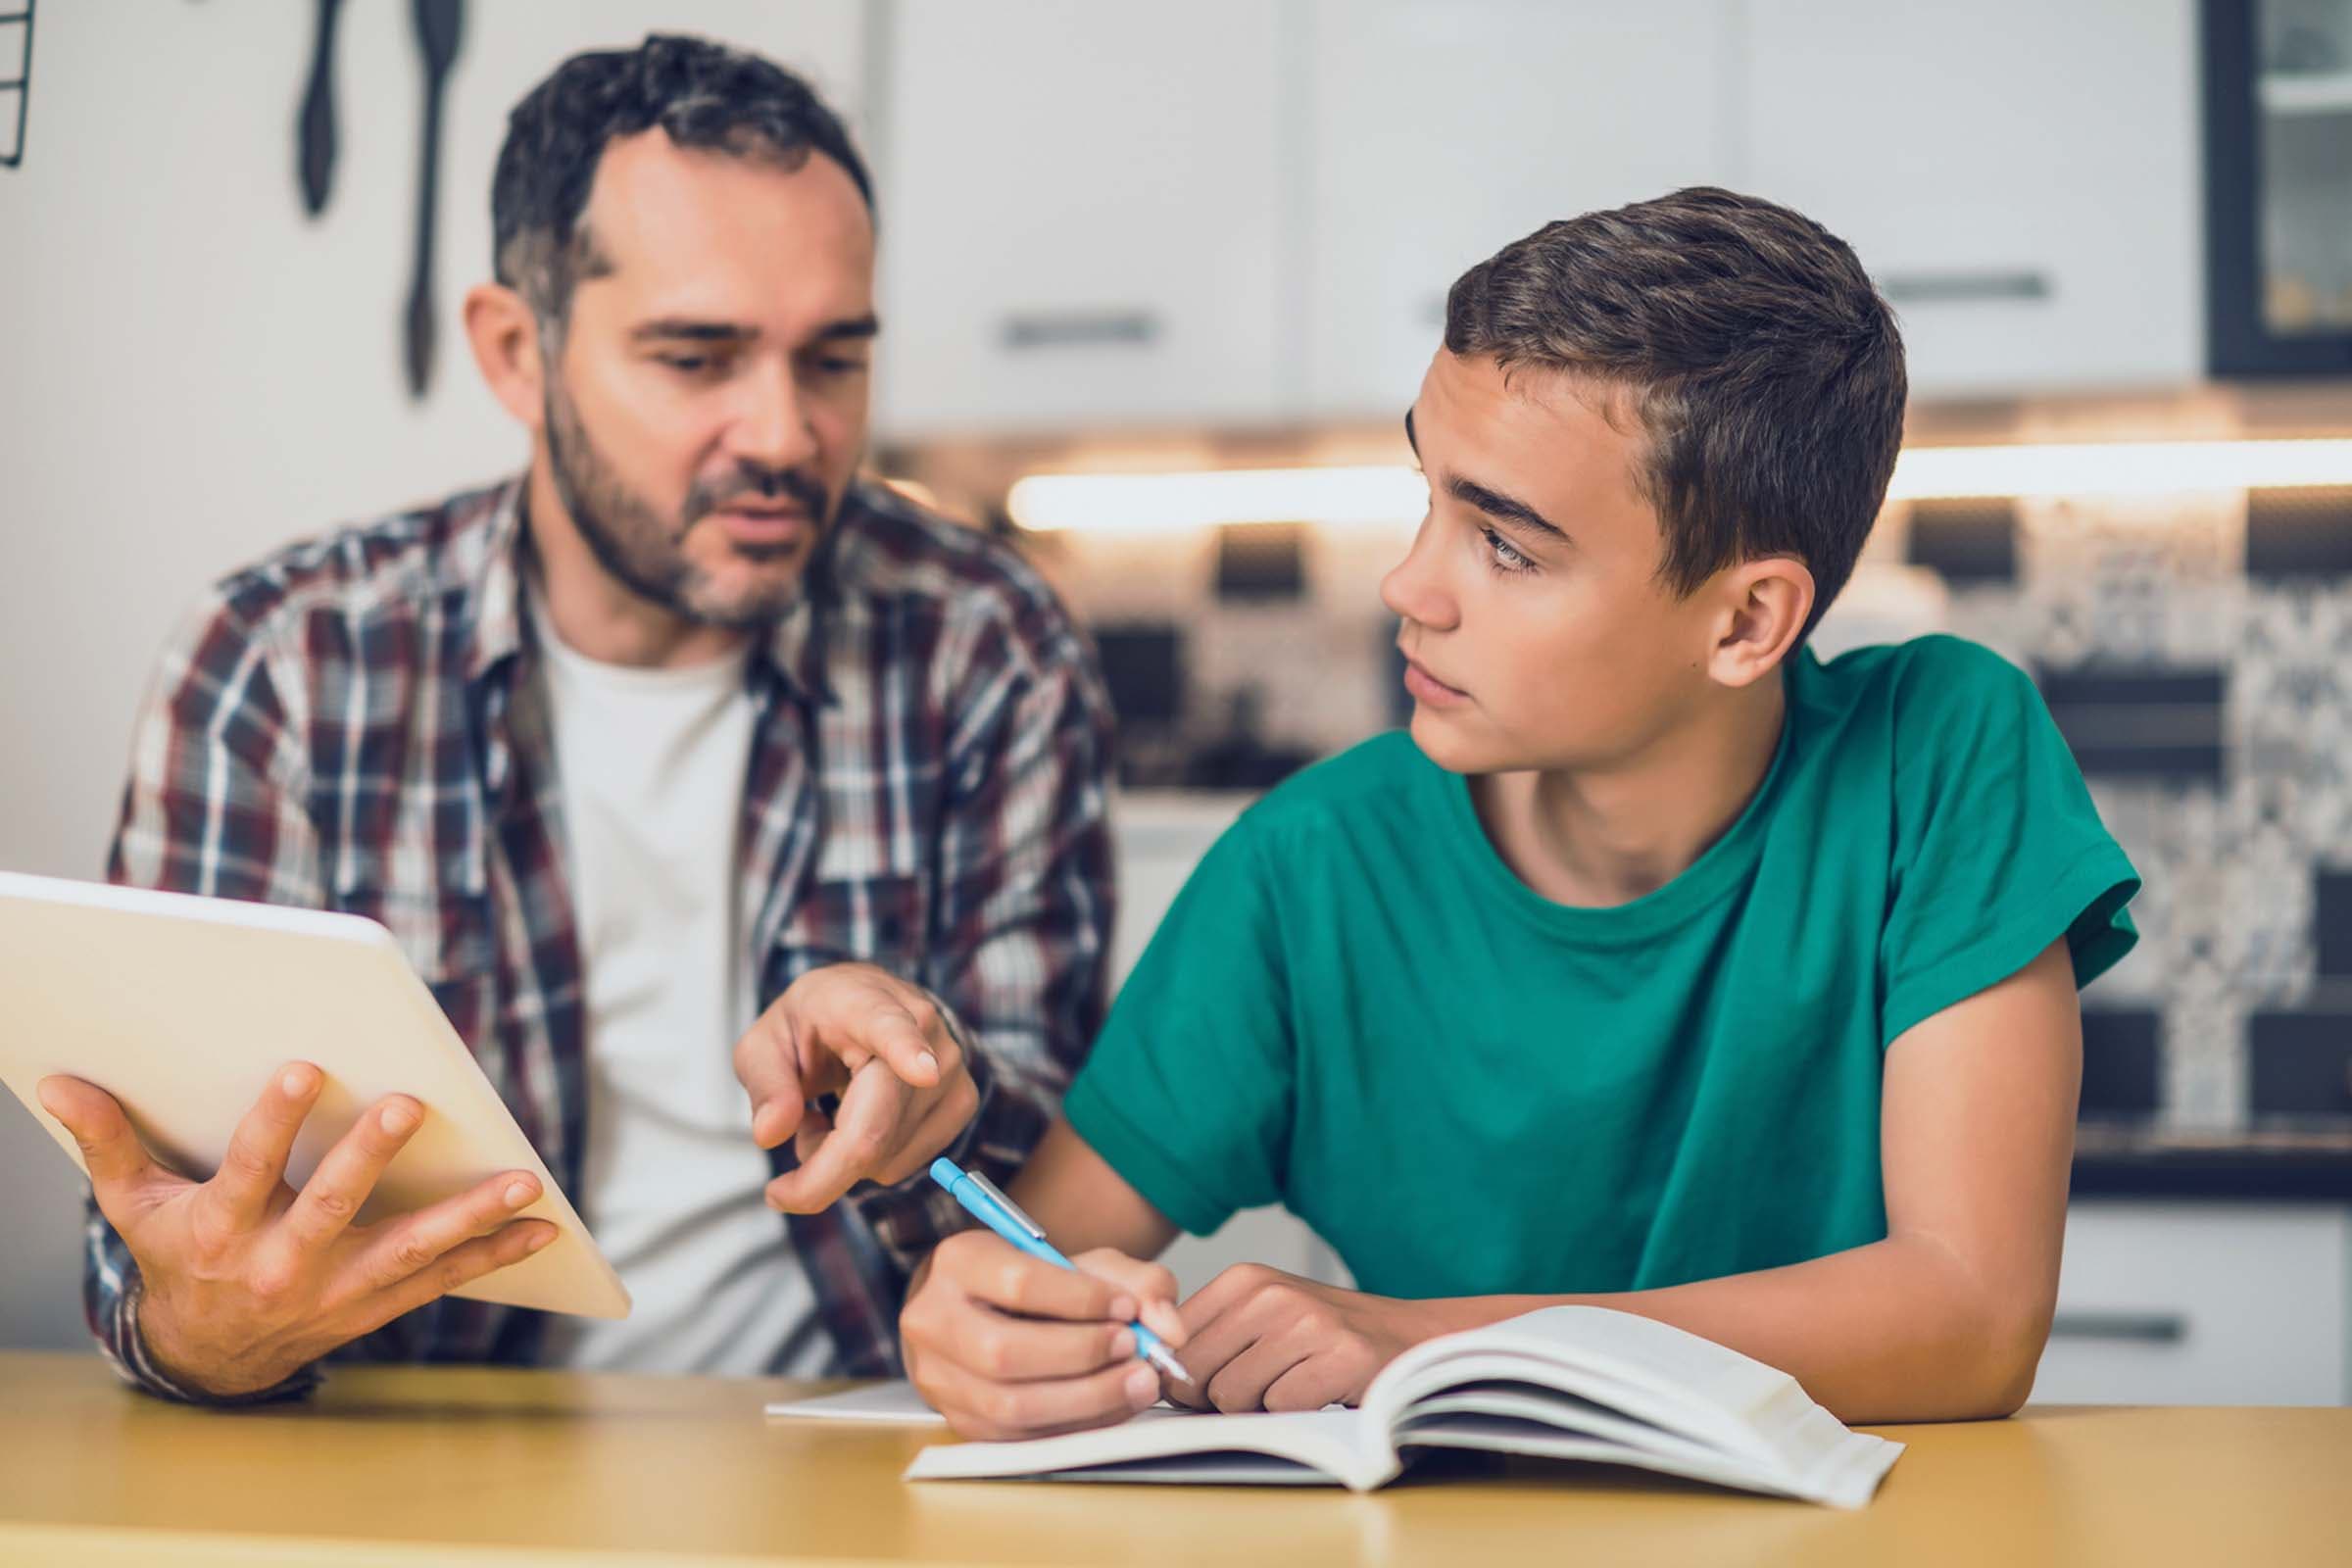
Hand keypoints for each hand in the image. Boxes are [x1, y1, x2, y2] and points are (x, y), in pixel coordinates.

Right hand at [37, 1064, 555, 1398]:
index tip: (304, 1069)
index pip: (247, 1169)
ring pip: (406, 1250)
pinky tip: (542, 1227)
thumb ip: (109, 1140)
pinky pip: (442, 1281)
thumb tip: (61, 1081)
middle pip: (330, 1206)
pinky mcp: (375, 1306)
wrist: (205, 1357)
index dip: (275, 1122)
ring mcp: (334, 1291)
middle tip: (410, 1104)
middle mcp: (280, 1265)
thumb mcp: (134, 1205)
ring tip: (523, 1182)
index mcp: (220, 1232)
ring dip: (468, 1217)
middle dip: (369, 1157)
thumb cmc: (177, 1258)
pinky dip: (494, 1254)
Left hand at [733, 962, 978, 1211]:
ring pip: (883, 1158)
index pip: (890, 1027)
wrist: (870, 1007)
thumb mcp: (765, 1045)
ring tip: (829, 1114)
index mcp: (864, 1004)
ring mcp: (950, 1070)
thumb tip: (770, 1134)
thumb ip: (766, 1085)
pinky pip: (902, 1164)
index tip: (923, 1072)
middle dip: (818, 1174)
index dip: (907, 1052)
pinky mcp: (963, 1103)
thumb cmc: (814, 1027)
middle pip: (873, 1130)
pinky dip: (869, 1161)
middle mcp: (922, 1031)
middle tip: (776, 1188)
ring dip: (840, 1158)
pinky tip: (860, 1121)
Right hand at [901, 1229, 1188, 1439]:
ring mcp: (938, 1377)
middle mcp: (932, 1319)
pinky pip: (1018, 1438)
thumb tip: (1169, 1328)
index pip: (1019, 1283)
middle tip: (1134, 1349)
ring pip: (1008, 1405)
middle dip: (1082, 1356)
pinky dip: (1074, 1426)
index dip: (1081, 1300)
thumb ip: (1139, 1282)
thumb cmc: (1041, 1285)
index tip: (1126, 1308)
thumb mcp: (1089, 1264)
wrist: (991, 1313)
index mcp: (958, 1261)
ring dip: (1085, 1399)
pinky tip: (1112, 1406)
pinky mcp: (958, 1420)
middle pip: (1005, 1352)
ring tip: (1136, 1381)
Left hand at [1169, 1265, 1448, 1413]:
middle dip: (1219, 1397)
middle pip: (1196, 1375)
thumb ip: (1208, 1341)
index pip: (1174, 1343)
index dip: (1185, 1378)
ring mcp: (1307, 1322)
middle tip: (1261, 1390)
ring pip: (1233, 1395)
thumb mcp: (1261, 1319)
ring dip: (1261, 1406)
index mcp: (1243, 1279)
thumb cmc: (1323, 1337)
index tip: (1213, 1384)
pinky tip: (1321, 1390)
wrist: (1408, 1336)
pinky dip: (1297, 1411)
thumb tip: (1157, 1382)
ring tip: (1295, 1384)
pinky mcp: (1340, 1355)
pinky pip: (1281, 1407)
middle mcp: (1271, 1293)